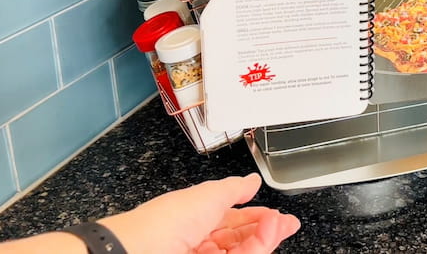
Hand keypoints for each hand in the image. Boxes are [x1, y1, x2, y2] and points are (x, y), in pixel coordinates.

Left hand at [99, 173, 299, 253]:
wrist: (141, 253)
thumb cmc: (165, 222)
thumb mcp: (206, 194)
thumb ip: (234, 189)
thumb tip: (252, 180)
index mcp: (195, 220)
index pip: (232, 219)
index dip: (255, 215)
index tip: (276, 215)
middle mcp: (199, 244)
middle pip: (241, 238)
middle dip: (266, 229)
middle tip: (286, 223)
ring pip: (243, 251)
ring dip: (265, 238)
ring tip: (278, 225)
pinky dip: (257, 249)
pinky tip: (266, 237)